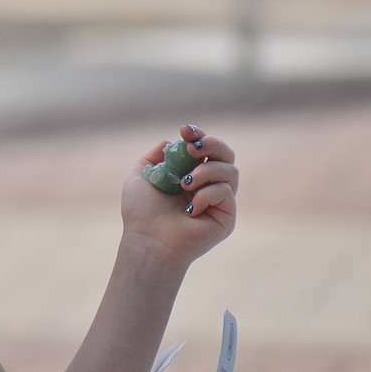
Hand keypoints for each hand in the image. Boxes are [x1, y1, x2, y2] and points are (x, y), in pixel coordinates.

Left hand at [120, 124, 237, 273]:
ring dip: (206, 171)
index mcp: (190, 176)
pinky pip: (226, 192)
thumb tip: (170, 142)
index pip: (205, 149)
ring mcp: (219, 202)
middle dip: (212, 143)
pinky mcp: (227, 217)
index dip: (199, 135)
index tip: (184, 130)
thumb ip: (154, 158)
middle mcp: (207, 187)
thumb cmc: (141, 214)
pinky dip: (206, 194)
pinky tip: (190, 208)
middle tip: (192, 149)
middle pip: (226, 154)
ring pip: (230, 170)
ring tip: (186, 183)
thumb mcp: (140, 177)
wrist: (148, 240)